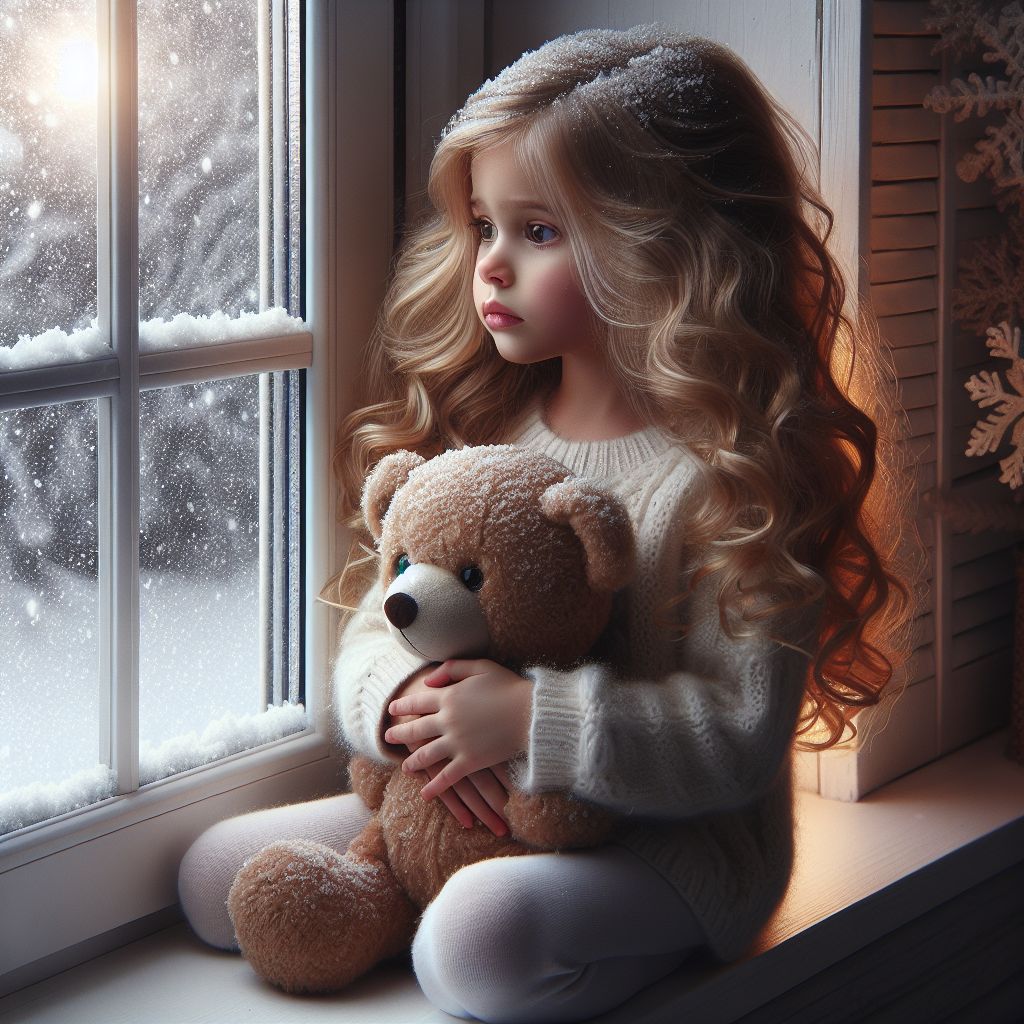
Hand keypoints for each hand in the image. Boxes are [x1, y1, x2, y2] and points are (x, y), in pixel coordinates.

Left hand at [385, 659, 532, 802]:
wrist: (531, 713)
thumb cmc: (509, 687)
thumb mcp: (480, 666)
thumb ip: (451, 668)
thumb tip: (428, 680)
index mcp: (449, 696)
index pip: (418, 702)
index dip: (403, 706)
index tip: (392, 710)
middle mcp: (447, 720)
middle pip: (416, 728)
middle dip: (400, 733)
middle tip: (388, 737)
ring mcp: (457, 742)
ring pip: (426, 754)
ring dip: (412, 761)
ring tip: (405, 766)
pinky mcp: (469, 761)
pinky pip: (447, 777)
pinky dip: (434, 787)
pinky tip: (425, 793)